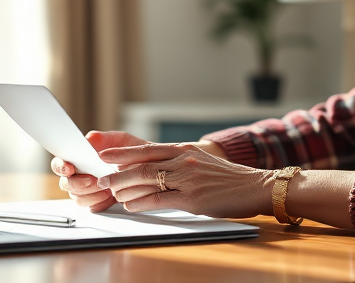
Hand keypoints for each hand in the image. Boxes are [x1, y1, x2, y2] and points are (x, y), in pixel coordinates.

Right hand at [51, 130, 148, 211]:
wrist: (151, 170)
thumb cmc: (134, 153)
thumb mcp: (122, 141)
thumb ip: (105, 138)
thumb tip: (90, 138)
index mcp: (80, 159)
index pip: (61, 163)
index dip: (61, 166)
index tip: (69, 167)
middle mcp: (80, 175)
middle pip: (66, 183)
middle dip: (77, 183)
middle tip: (92, 180)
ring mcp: (87, 190)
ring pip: (77, 197)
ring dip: (89, 193)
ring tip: (105, 187)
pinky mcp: (97, 202)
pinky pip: (90, 206)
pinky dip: (98, 201)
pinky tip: (109, 196)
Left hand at [95, 143, 274, 217]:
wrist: (253, 186)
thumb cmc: (225, 177)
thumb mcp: (199, 161)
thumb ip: (176, 162)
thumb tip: (149, 168)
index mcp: (184, 149)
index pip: (146, 149)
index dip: (122, 153)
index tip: (104, 156)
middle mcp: (183, 160)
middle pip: (142, 164)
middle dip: (117, 172)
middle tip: (101, 179)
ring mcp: (187, 179)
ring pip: (147, 180)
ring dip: (125, 188)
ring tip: (112, 193)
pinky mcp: (192, 199)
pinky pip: (159, 200)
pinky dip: (141, 203)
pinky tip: (131, 205)